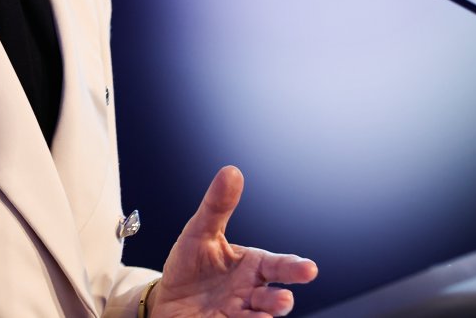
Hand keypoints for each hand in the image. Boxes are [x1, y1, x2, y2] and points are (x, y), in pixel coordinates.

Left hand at [149, 166, 317, 317]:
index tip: (309, 269)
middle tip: (285, 300)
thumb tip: (231, 172)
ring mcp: (238, 314)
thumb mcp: (200, 232)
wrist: (167, 299)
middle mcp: (250, 292)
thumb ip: (217, 206)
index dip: (294, 268)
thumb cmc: (191, 265)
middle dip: (281, 301)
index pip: (278, 266)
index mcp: (253, 266)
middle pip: (273, 298)